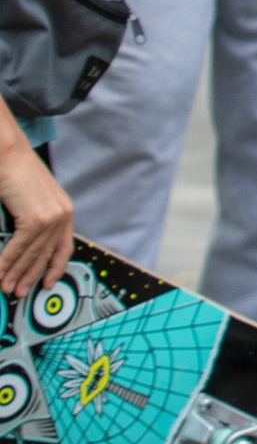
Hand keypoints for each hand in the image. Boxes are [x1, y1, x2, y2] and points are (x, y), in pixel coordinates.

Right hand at [0, 137, 75, 297]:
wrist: (6, 151)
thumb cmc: (13, 171)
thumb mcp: (27, 200)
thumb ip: (29, 222)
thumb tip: (21, 248)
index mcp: (63, 209)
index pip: (63, 247)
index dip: (54, 267)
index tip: (48, 283)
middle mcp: (62, 214)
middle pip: (45, 255)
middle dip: (29, 276)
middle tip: (17, 291)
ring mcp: (51, 217)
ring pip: (30, 255)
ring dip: (15, 274)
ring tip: (5, 287)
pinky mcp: (36, 219)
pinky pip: (19, 248)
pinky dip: (6, 263)